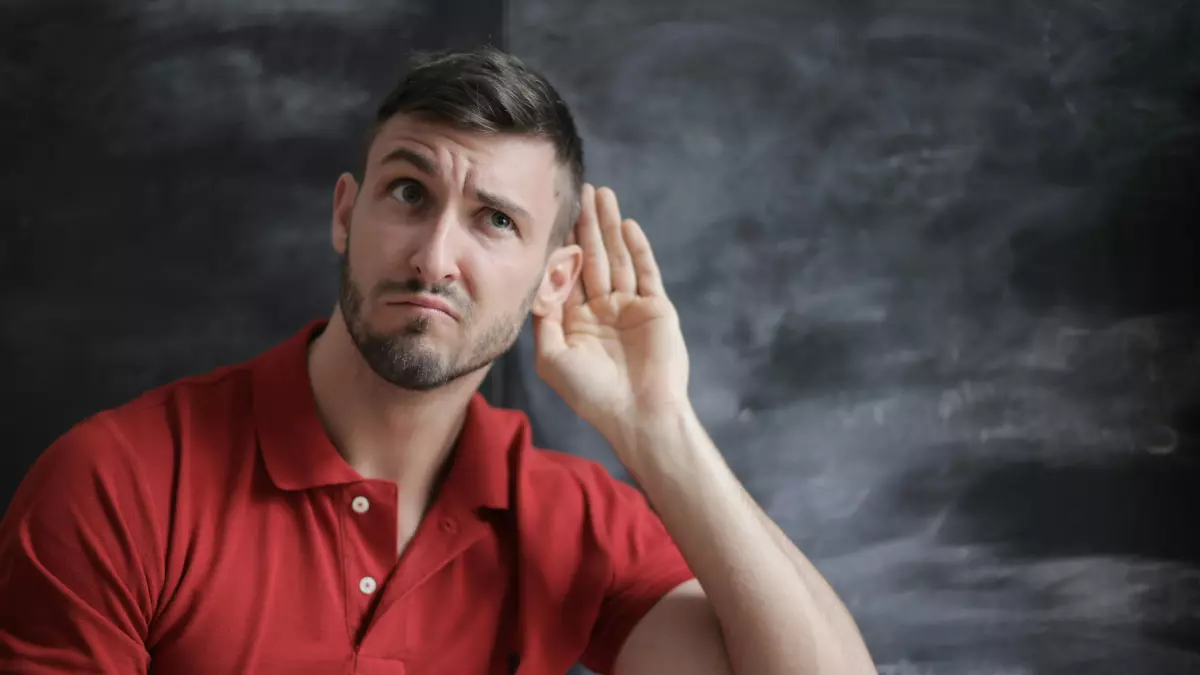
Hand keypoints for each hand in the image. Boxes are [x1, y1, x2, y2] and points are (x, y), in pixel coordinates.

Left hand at [533, 184, 690, 438]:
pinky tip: (627, 225)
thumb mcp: (551, 358)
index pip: (567, 274)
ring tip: (603, 194)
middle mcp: (603, 310)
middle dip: (587, 225)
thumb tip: (535, 282)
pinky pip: (646, 272)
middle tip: (582, 190)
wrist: (638, 415)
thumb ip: (542, 318)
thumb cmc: (591, 394)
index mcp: (576, 321)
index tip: (553, 215)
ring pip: (619, 258)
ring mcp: (630, 308)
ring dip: (610, 227)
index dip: (561, 245)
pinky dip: (638, 249)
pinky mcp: (656, 309)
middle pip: (594, 257)